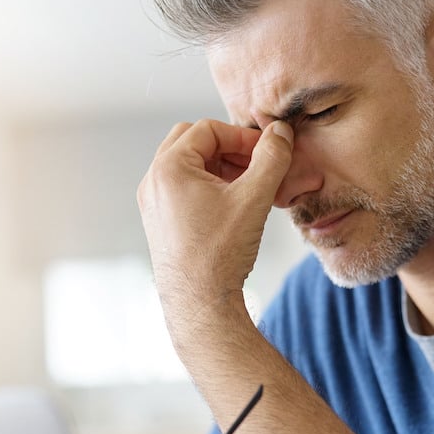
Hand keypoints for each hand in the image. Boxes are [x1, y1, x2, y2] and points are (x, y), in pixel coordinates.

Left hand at [136, 119, 293, 320]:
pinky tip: (232, 206)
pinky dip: (207, 186)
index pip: (208, 129)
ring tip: (248, 187)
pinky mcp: (159, 221)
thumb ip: (271, 158)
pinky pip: (182, 188)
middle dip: (227, 148)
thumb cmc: (220, 254)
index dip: (242, 137)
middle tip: (255, 166)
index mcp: (168, 168)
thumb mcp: (254, 198)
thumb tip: (281, 132)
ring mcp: (152, 203)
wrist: (200, 303)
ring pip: (187, 165)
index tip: (267, 152)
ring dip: (218, 167)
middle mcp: (153, 182)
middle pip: (192, 141)